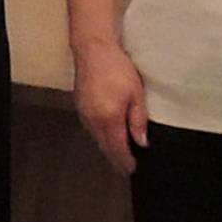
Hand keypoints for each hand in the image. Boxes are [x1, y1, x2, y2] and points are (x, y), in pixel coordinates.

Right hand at [73, 38, 149, 175]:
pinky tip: (108, 136)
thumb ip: (138, 120)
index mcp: (109, 119)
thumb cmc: (118, 69)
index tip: (132, 170)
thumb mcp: (136, 93)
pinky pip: (91, 130)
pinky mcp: (80, 108)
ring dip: (108, 148)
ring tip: (119, 155)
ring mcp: (84, 115)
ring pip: (97, 139)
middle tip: (126, 169)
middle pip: (105, 147)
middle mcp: (94, 121)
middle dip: (116, 159)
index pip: (118, 148)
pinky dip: (101, 137)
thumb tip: (141, 142)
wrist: (93, 50)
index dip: (125, 161)